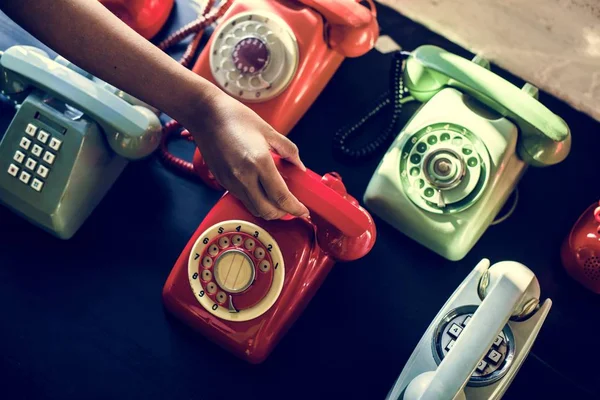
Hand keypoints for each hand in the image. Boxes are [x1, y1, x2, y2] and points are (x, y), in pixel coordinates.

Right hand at [187, 93, 309, 219]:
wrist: (206, 115)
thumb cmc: (235, 117)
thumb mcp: (268, 130)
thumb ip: (288, 150)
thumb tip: (299, 166)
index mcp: (259, 162)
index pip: (281, 197)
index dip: (295, 208)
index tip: (303, 211)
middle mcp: (244, 177)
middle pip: (268, 211)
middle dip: (283, 214)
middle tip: (292, 208)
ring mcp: (231, 182)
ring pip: (254, 209)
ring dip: (269, 210)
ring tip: (278, 202)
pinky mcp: (223, 182)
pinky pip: (243, 200)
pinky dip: (255, 202)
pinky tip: (261, 192)